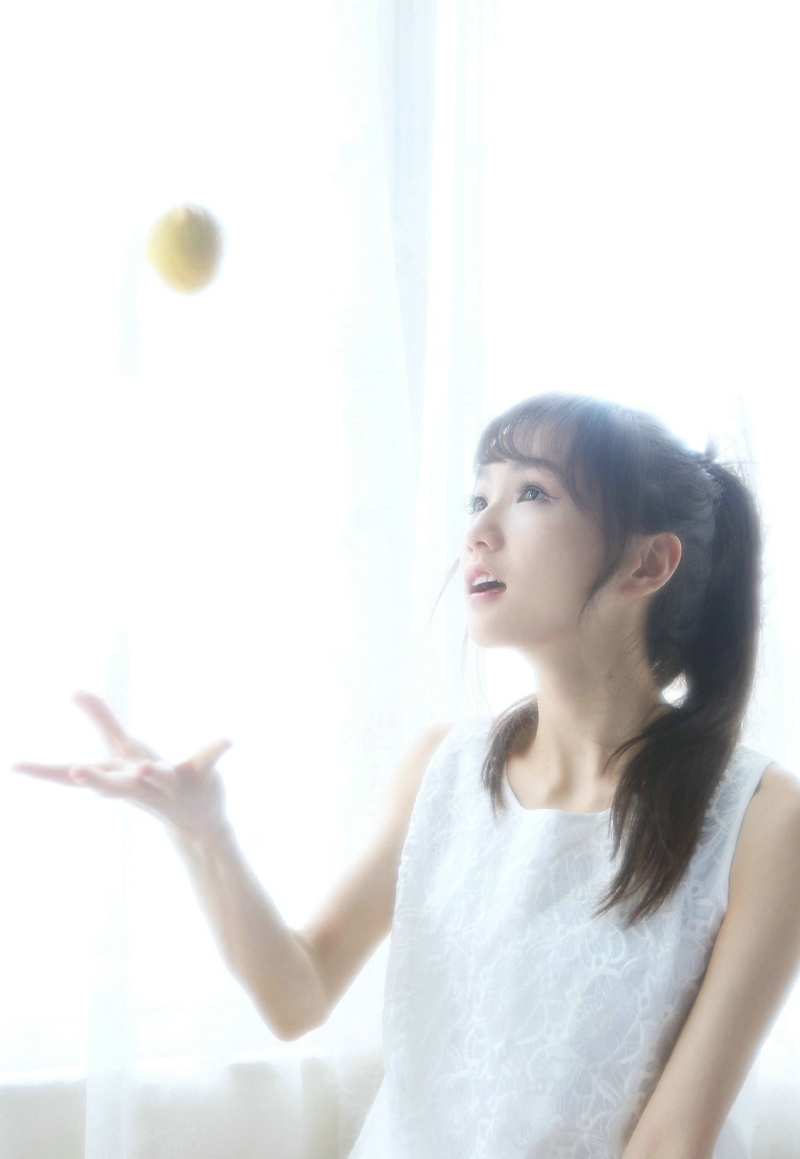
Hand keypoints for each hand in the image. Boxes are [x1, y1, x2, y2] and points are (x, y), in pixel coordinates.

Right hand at [11, 690, 232, 836]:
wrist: (198, 820)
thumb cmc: (153, 780)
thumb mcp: (125, 749)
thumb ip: (101, 718)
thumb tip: (74, 689)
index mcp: (118, 777)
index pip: (75, 779)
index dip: (43, 771)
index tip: (14, 765)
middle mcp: (140, 784)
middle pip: (114, 784)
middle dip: (95, 779)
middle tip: (76, 770)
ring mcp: (171, 782)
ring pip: (160, 777)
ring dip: (153, 773)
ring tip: (147, 765)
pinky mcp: (199, 775)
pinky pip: (207, 759)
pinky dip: (216, 748)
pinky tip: (227, 740)